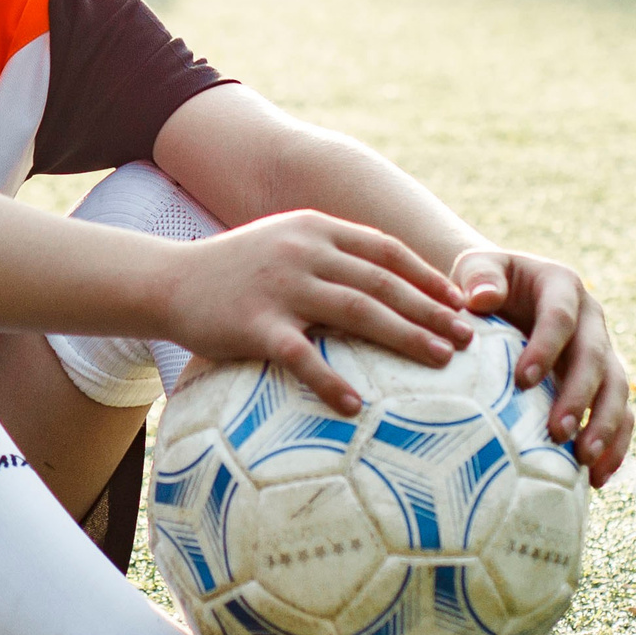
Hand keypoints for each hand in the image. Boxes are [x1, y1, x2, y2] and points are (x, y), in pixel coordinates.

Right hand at [160, 212, 470, 414]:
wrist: (168, 280)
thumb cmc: (234, 270)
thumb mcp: (285, 244)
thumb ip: (329, 254)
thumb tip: (382, 280)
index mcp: (316, 229)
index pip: (386, 250)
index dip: (428, 276)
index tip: (460, 302)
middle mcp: (304, 252)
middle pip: (384, 282)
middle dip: (432, 310)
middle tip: (468, 337)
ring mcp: (281, 287)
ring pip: (359, 312)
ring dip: (406, 337)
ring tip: (441, 360)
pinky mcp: (254, 325)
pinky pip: (302, 358)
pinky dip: (330, 381)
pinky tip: (356, 405)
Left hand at [450, 248, 632, 487]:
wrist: (504, 293)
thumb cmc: (483, 283)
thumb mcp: (478, 268)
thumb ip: (479, 277)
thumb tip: (479, 300)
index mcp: (562, 286)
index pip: (559, 317)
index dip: (544, 348)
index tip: (522, 382)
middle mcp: (591, 318)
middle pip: (595, 358)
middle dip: (579, 397)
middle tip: (559, 433)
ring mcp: (603, 351)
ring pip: (618, 389)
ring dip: (606, 427)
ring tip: (586, 463)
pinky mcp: (604, 382)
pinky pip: (621, 413)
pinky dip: (616, 445)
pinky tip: (598, 479)